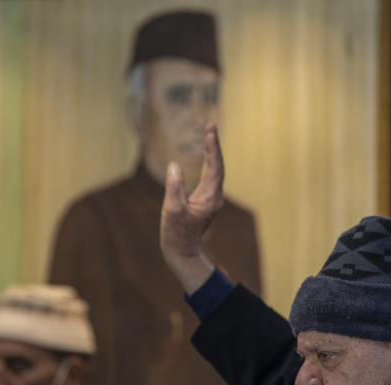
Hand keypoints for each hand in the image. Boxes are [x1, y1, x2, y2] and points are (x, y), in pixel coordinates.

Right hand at [160, 123, 223, 293]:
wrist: (183, 252)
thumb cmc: (177, 233)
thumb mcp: (173, 210)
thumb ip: (175, 187)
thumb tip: (175, 166)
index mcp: (210, 197)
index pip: (214, 167)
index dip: (213, 148)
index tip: (210, 131)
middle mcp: (215, 197)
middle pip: (217, 166)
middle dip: (214, 145)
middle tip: (212, 125)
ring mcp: (212, 199)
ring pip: (215, 170)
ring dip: (212, 152)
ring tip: (209, 134)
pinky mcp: (206, 201)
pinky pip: (210, 176)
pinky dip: (209, 162)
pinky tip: (206, 155)